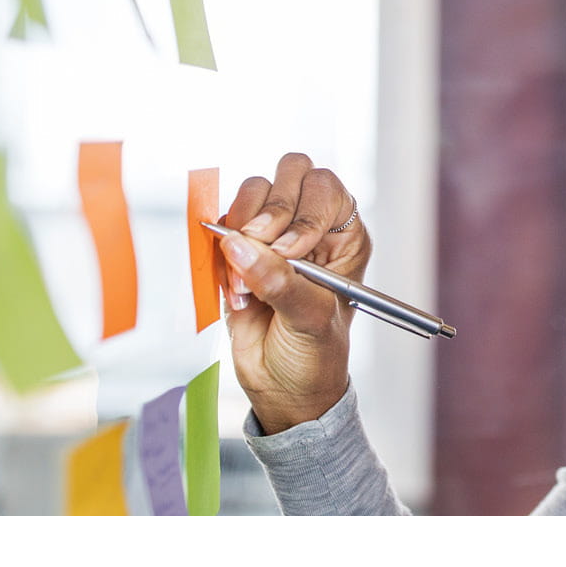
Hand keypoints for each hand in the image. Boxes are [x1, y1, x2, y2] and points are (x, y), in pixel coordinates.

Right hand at [219, 153, 372, 435]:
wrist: (283, 391)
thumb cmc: (315, 356)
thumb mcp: (311, 320)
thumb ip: (280, 281)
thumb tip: (240, 245)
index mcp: (343, 237)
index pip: (326, 189)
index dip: (304, 211)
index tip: (289, 251)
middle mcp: (310, 227)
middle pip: (290, 175)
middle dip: (271, 212)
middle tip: (261, 249)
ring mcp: (272, 235)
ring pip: (253, 193)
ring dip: (244, 233)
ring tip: (248, 282)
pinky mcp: (237, 250)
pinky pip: (222, 224)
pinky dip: (222, 253)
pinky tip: (236, 291)